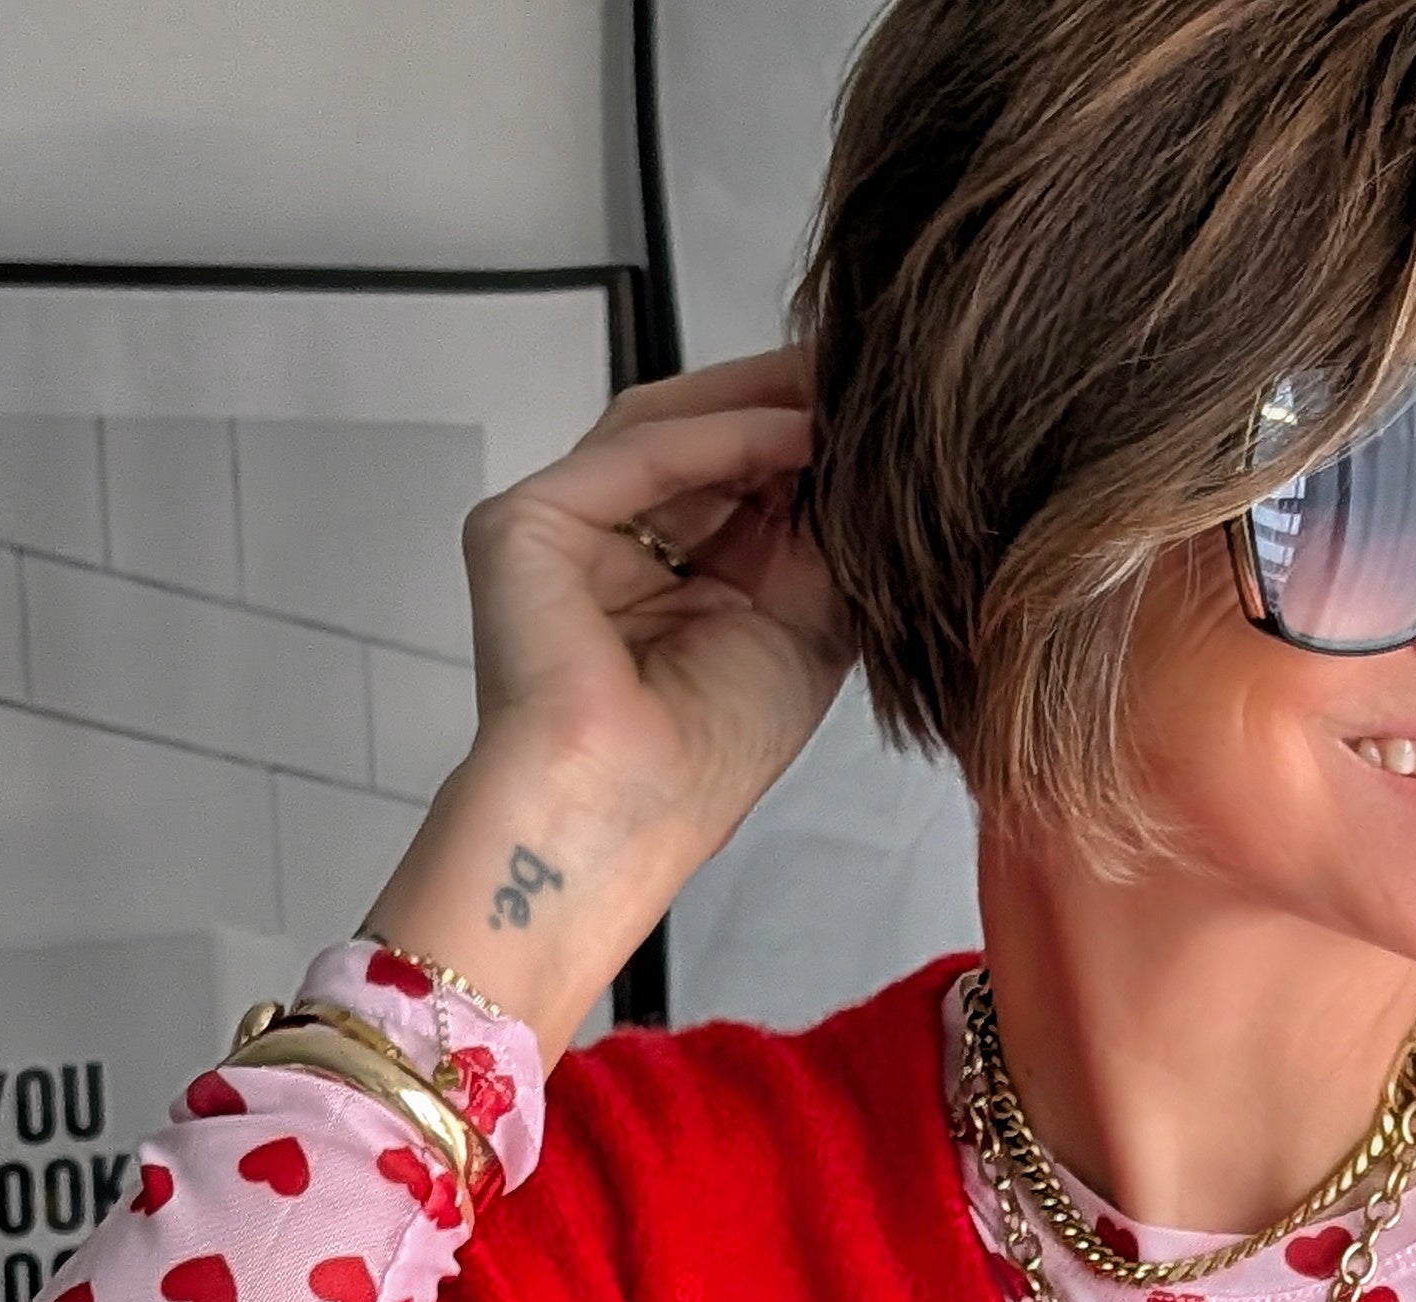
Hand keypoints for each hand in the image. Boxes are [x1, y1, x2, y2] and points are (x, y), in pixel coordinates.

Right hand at [358, 345, 861, 1055]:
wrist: (623, 821)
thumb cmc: (700, 763)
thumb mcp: (805, 629)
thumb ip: (828, 541)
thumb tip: (877, 457)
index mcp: (669, 576)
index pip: (738, 473)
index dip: (809, 436)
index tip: (889, 405)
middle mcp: (613, 543)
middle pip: (702, 435)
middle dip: (788, 402)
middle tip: (871, 368)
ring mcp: (563, 527)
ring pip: (667, 425)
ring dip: (761, 404)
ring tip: (843, 388)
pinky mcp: (526, 522)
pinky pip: (637, 454)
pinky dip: (719, 436)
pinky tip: (793, 429)